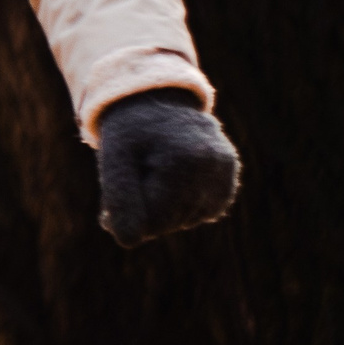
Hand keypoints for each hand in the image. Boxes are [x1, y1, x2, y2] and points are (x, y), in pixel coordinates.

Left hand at [96, 87, 239, 246]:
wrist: (157, 102)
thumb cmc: (129, 132)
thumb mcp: (114, 159)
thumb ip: (119, 199)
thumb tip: (128, 242)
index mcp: (186, 161)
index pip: (154, 221)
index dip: (126, 214)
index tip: (116, 189)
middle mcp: (216, 169)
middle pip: (169, 223)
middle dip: (144, 207)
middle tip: (135, 171)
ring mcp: (227, 176)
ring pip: (184, 220)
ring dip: (162, 204)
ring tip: (156, 169)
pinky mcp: (229, 183)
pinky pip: (198, 214)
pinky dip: (179, 202)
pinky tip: (173, 176)